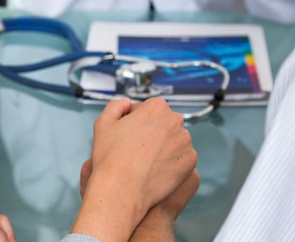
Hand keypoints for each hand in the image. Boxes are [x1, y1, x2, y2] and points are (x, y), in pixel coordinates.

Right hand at [71, 98, 196, 241]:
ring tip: (145, 162)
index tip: (127, 137)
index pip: (147, 110)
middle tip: (136, 150)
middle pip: (162, 124)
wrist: (121, 189)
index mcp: (156, 107)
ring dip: (163, 147)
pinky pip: (181, 158)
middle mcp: (175, 120)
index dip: (134, 123)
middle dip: (152, 133)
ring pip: (173, 141)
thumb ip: (116, 106)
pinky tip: (155, 170)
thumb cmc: (110, 157)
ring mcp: (185, 141)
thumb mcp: (103, 123)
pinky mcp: (190, 160)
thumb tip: (128, 103)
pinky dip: (171, 163)